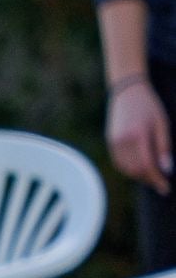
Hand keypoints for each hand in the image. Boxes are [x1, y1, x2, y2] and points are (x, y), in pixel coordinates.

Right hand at [107, 78, 172, 194]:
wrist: (127, 90)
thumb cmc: (149, 106)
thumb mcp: (162, 124)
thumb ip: (164, 147)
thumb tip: (167, 170)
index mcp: (138, 135)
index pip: (147, 166)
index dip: (157, 179)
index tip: (166, 187)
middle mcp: (123, 140)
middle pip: (136, 170)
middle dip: (149, 180)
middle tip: (161, 183)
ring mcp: (114, 141)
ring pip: (126, 169)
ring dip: (139, 176)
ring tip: (152, 175)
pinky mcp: (110, 141)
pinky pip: (119, 162)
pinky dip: (129, 169)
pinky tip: (139, 167)